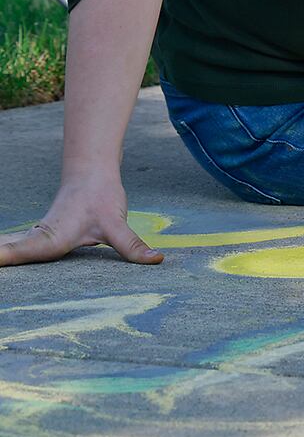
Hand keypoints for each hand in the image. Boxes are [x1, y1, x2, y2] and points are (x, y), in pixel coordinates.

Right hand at [0, 175, 162, 266]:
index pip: (24, 253)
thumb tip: (156, 261)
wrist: (90, 175)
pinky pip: (10, 252)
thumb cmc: (100, 199)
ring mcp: (31, 240)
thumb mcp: (117, 224)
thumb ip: (132, 246)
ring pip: (4, 252)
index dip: (6, 258)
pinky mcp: (32, 240)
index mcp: (51, 239)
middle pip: (5, 255)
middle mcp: (36, 241)